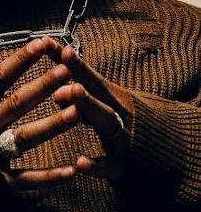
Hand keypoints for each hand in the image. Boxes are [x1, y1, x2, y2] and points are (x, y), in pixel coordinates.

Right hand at [0, 37, 80, 189]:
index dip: (21, 60)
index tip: (41, 44)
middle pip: (16, 104)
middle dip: (43, 86)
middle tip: (66, 71)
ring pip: (24, 138)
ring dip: (52, 124)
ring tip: (76, 111)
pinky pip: (25, 179)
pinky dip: (50, 177)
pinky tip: (73, 169)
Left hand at [54, 45, 133, 180]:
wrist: (162, 151)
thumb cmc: (121, 122)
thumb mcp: (102, 104)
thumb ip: (78, 94)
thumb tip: (53, 87)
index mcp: (111, 95)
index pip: (87, 75)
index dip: (70, 61)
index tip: (50, 45)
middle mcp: (118, 111)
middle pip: (99, 94)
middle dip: (80, 80)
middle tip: (61, 73)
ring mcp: (123, 137)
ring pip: (108, 121)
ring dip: (89, 108)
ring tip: (70, 96)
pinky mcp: (124, 165)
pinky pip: (111, 166)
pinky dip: (97, 165)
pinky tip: (80, 163)